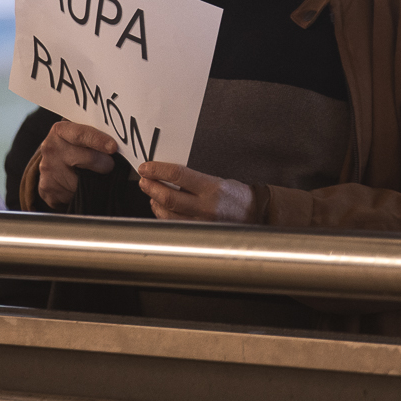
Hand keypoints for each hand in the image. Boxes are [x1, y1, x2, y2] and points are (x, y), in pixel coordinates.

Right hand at [35, 121, 118, 209]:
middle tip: (108, 165)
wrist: (50, 165)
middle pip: (88, 158)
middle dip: (104, 164)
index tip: (113, 147)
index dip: (98, 140)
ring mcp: (48, 170)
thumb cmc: (72, 148)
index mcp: (61, 131)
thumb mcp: (79, 136)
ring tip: (89, 175)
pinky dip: (81, 192)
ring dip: (93, 181)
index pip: (81, 134)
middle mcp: (51, 149)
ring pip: (83, 180)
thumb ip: (95, 135)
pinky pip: (73, 194)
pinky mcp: (48, 189)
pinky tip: (78, 185)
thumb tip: (121, 142)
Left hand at [137, 161, 257, 222]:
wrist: (257, 215)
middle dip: (150, 187)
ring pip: (167, 214)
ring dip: (154, 202)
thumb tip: (167, 174)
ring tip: (151, 193)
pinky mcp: (199, 233)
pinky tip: (161, 208)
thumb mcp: (218, 180)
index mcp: (212, 188)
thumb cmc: (237, 196)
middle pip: (168, 197)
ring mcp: (202, 223)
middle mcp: (206, 207)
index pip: (178, 175)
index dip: (158, 170)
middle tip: (144, 180)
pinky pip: (173, 225)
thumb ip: (194, 179)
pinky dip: (162, 216)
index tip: (146, 167)